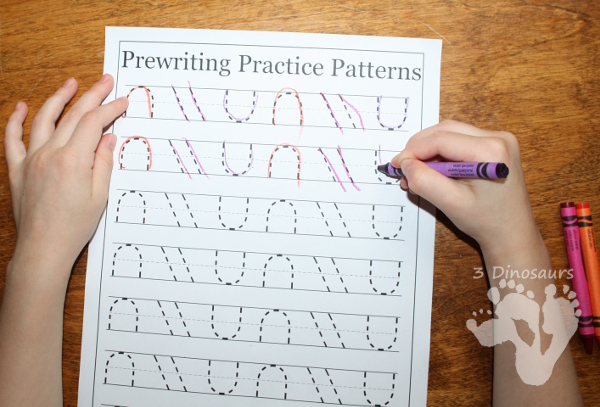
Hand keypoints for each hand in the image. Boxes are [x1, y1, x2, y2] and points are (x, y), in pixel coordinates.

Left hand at [4, 75, 127, 275]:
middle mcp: (50, 154)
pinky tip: (22, 106)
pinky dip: (16, 120)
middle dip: (92, 96)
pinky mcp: (18, 169)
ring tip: (71, 84)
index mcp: (73, 161)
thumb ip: (102, 163)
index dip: (110, 109)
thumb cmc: (73, 227)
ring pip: (44, 120)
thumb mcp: (99, 196)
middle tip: (105, 82)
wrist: (44, 248)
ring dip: (59, 99)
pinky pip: (13, 139)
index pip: (94, 124)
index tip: (122, 101)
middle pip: (73, 116)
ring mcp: (31, 160)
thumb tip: (108, 138)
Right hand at [392, 120, 540, 256]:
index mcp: (491, 150)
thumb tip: (406, 164)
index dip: (414, 151)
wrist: (511, 232)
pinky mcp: (493, 146)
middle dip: (419, 149)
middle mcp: (498, 138)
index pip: (441, 139)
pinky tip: (432, 171)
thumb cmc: (487, 221)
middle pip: (445, 131)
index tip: (397, 165)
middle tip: (403, 168)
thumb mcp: (452, 203)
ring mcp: (498, 140)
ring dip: (428, 151)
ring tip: (416, 174)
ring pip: (450, 134)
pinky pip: (459, 141)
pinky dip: (441, 154)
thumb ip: (425, 182)